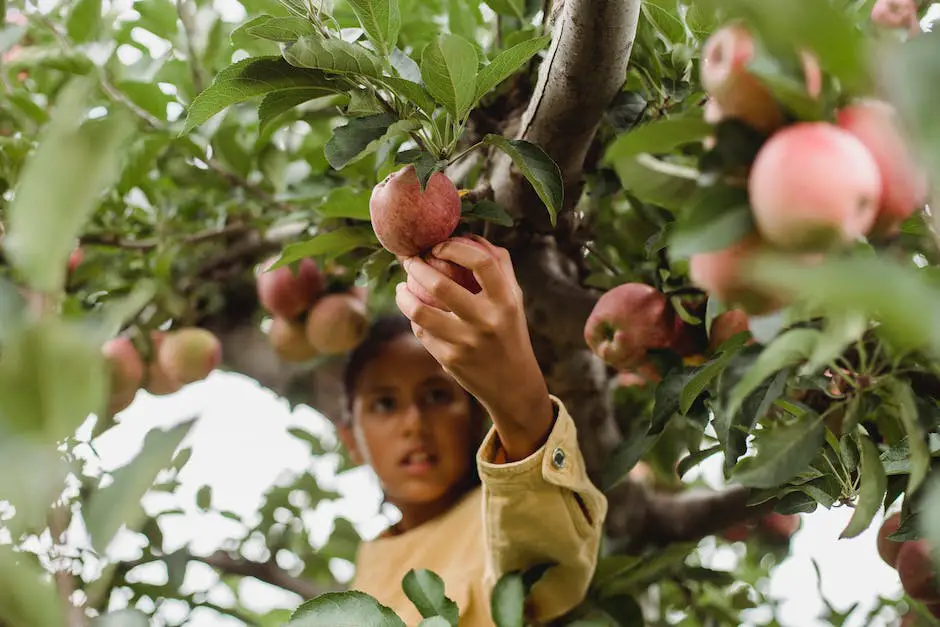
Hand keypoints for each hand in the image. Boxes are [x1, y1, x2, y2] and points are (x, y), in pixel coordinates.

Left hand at [395, 235, 553, 460]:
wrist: (513, 385)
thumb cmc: (510, 331)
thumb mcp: (514, 299)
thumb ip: (499, 265)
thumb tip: (469, 235)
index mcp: (507, 301)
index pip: (482, 262)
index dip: (455, 247)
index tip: (438, 246)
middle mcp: (487, 321)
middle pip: (440, 286)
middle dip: (416, 267)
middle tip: (410, 260)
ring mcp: (466, 343)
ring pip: (421, 312)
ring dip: (403, 295)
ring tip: (402, 287)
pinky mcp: (450, 360)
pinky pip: (422, 332)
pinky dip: (414, 319)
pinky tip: (414, 313)